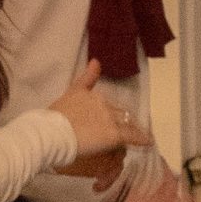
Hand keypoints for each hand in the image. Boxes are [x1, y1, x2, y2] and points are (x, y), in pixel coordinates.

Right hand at [49, 61, 149, 184]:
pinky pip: (132, 136)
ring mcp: (109, 118)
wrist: (52, 133)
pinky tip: (148, 141)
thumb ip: (84, 79)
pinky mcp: (114, 134)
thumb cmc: (52, 119)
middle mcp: (101, 103)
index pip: (103, 100)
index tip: (110, 111)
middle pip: (116, 111)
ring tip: (137, 136)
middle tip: (119, 129)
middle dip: (119, 119)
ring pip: (125, 123)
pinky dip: (141, 138)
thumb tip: (97, 60)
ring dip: (130, 128)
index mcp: (87, 94)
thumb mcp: (66, 95)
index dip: (108, 108)